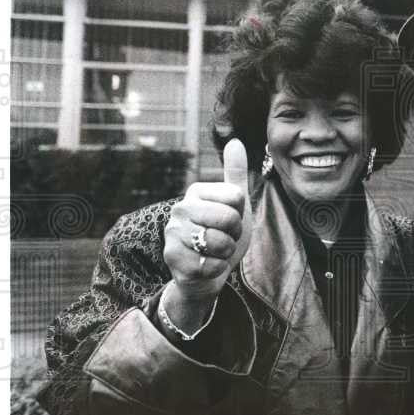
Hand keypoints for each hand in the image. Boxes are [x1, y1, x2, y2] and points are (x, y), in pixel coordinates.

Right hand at [162, 139, 254, 322]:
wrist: (207, 273)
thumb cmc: (222, 236)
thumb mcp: (236, 205)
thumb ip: (236, 174)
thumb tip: (235, 141)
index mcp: (196, 192)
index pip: (237, 197)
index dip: (240, 214)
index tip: (229, 222)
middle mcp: (180, 209)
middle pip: (228, 218)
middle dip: (233, 234)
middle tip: (223, 239)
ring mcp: (173, 234)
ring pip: (220, 242)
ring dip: (225, 253)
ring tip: (213, 252)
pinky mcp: (173, 259)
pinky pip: (212, 264)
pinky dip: (216, 269)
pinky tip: (205, 267)